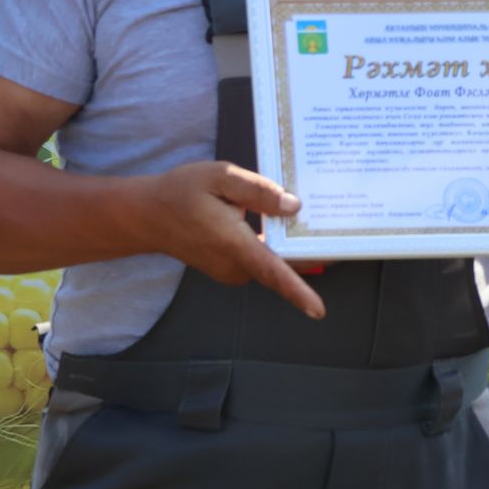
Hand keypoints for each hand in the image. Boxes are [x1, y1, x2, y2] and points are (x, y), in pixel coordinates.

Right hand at [136, 161, 325, 318]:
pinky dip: (276, 246)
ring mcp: (231, 271)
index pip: (271, 272)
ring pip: (273, 261)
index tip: (317, 310)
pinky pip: (261, 260)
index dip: (296, 292)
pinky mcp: (230, 269)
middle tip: (341, 226)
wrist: (147, 215)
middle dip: (311, 250)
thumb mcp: (221, 177)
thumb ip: (258, 191)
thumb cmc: (182, 192)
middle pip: (282, 264)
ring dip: (293, 246)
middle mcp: (234, 265)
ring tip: (317, 220)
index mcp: (234, 244)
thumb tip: (293, 206)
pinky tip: (284, 223)